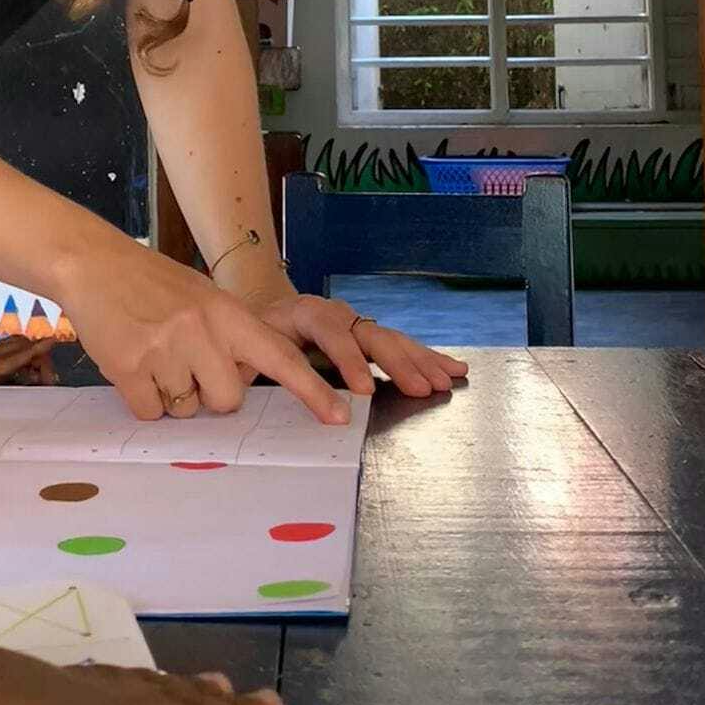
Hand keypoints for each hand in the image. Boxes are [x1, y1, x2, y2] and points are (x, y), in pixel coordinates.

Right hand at [56, 238, 351, 426]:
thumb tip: (246, 380)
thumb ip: (230, 336)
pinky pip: (150, 412)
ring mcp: (165, 350)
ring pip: (187, 410)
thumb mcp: (203, 298)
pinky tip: (132, 364)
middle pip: (228, 401)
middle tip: (185, 364)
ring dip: (173, 395)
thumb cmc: (152, 283)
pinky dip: (142, 398)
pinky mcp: (129, 368)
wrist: (93, 262)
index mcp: (228, 313)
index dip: (312, 391)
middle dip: (210, 394)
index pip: (282, 357)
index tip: (340, 417)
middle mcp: (202, 330)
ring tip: (154, 356)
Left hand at [257, 294, 467, 397]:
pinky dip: (426, 358)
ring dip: (420, 362)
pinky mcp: (367, 336)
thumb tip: (268, 390)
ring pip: (392, 340)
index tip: (363, 391)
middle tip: (419, 389)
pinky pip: (400, 345)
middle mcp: (337, 313)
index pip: (332, 333)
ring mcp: (355, 323)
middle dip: (397, 364)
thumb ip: (264, 366)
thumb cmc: (252, 336)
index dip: (349, 361)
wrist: (257, 314)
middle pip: (371, 335)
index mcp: (305, 313)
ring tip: (445, 381)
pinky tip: (453, 368)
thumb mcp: (252, 348)